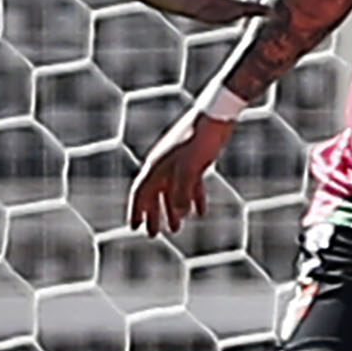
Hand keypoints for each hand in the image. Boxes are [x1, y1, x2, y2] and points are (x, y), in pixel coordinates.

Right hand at [126, 109, 234, 235]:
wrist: (217, 116)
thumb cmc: (198, 140)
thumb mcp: (190, 169)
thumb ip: (183, 193)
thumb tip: (180, 215)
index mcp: (156, 166)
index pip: (140, 192)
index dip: (136, 211)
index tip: (135, 228)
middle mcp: (164, 165)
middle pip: (154, 195)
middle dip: (153, 215)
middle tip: (153, 234)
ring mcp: (180, 163)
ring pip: (172, 192)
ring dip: (172, 210)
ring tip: (176, 228)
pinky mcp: (196, 161)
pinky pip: (191, 185)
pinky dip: (193, 199)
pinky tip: (200, 212)